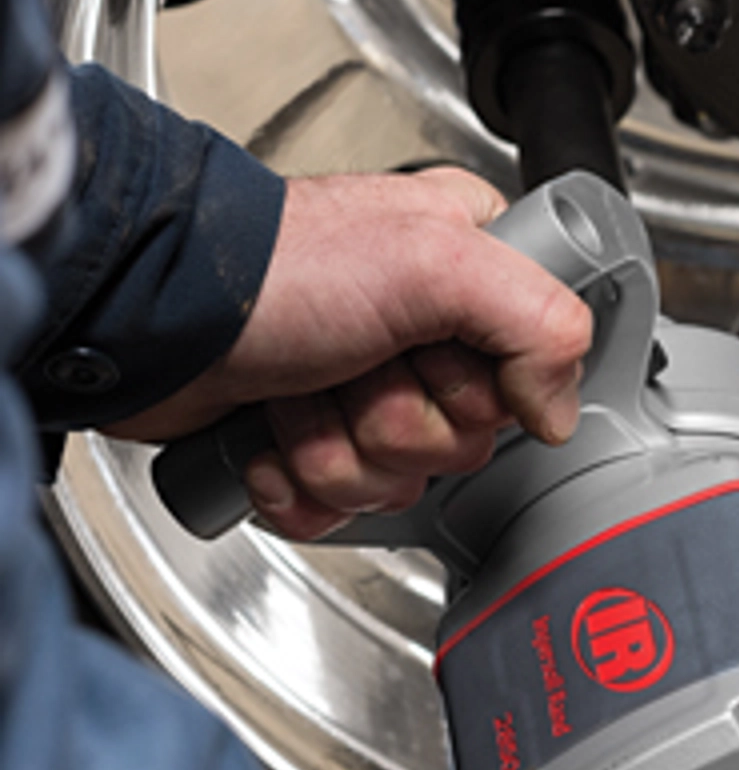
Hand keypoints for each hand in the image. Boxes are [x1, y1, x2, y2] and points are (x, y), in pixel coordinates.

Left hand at [106, 168, 592, 539]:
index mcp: (470, 269)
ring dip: (338, 451)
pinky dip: (297, 485)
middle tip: (356, 370)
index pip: (536, 366)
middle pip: (467, 439)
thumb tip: (560, 412)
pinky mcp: (309, 438)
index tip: (442, 357)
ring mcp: (364, 387)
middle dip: (398, 423)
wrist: (148, 316)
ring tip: (300, 394)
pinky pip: (340, 509)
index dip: (489, 385)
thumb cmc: (271, 266)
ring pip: (401, 479)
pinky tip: (271, 435)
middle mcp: (423, 329)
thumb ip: (539, 322)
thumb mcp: (436, 261)